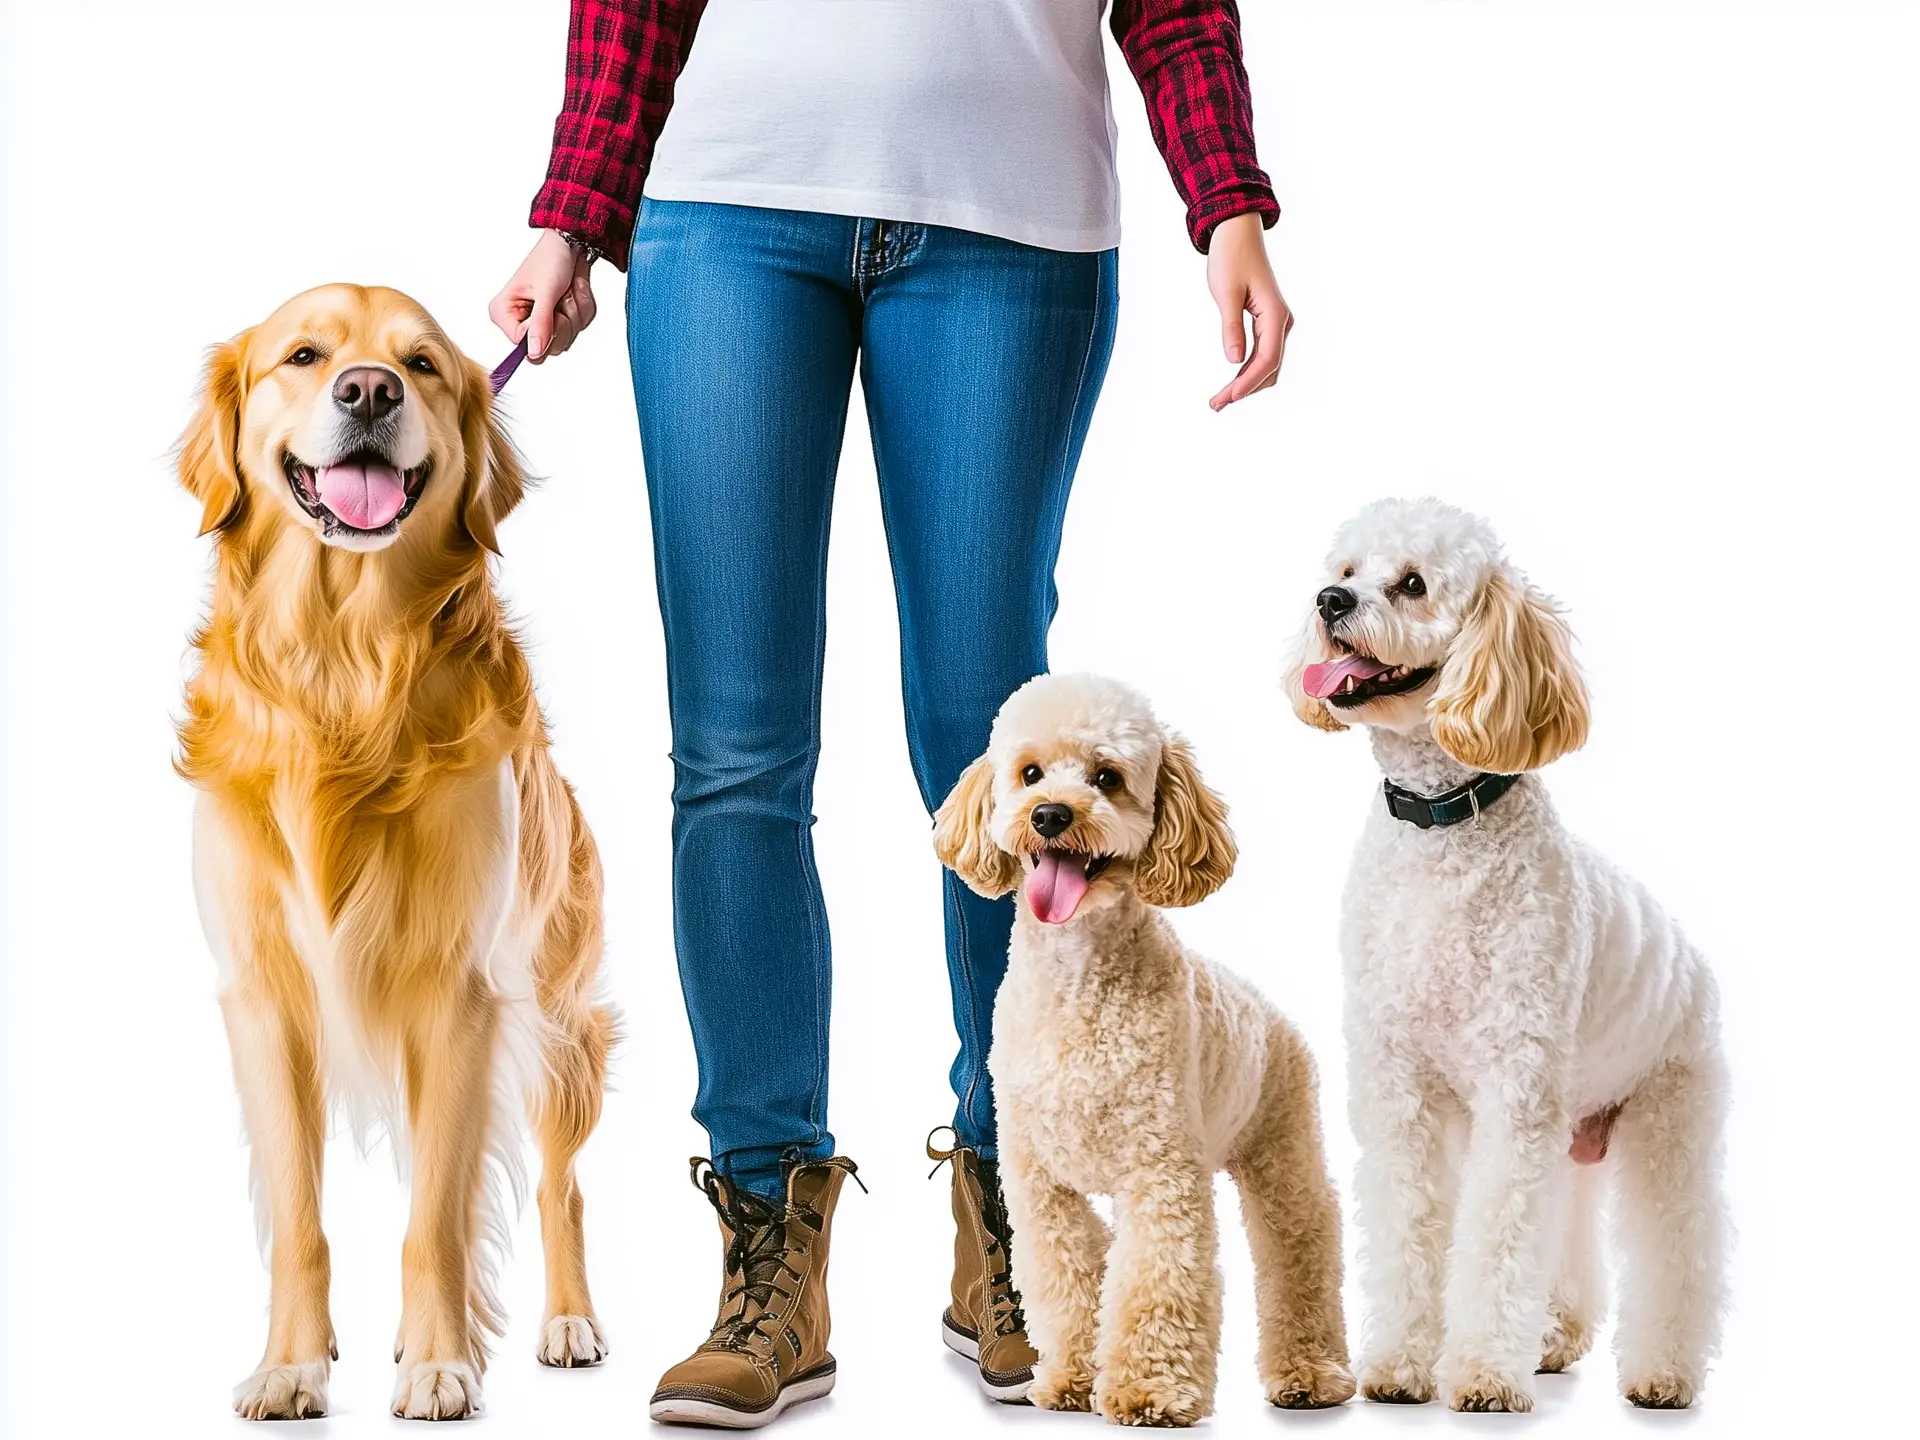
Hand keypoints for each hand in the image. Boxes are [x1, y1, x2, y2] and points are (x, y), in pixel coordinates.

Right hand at [489, 229, 597, 363]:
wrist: (571, 242)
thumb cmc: (551, 258)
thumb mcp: (545, 291)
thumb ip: (540, 323)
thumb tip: (533, 353)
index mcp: (503, 314)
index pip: (522, 346)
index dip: (542, 334)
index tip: (550, 312)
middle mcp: (519, 321)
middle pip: (548, 348)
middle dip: (563, 321)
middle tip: (560, 297)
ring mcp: (541, 322)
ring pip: (567, 338)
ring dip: (574, 311)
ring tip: (566, 290)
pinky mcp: (560, 320)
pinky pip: (579, 328)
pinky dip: (582, 308)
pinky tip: (573, 291)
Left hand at [1205, 212, 1292, 409]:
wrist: (1237, 233)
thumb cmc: (1231, 258)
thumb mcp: (1226, 293)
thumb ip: (1231, 327)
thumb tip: (1234, 361)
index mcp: (1275, 314)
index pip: (1267, 359)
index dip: (1248, 382)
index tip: (1229, 397)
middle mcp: (1281, 321)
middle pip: (1268, 368)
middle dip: (1244, 389)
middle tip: (1215, 405)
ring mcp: (1276, 323)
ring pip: (1266, 365)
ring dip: (1245, 384)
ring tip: (1218, 400)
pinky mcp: (1267, 322)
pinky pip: (1262, 354)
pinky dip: (1247, 371)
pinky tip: (1230, 383)